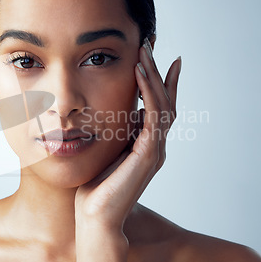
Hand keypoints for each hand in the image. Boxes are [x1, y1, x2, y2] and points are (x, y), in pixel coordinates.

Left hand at [75, 40, 181, 232]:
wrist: (95, 217)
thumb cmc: (96, 187)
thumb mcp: (106, 152)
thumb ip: (117, 133)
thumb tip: (119, 112)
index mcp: (147, 144)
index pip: (158, 106)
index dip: (160, 81)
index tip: (157, 57)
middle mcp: (156, 145)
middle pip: (165, 100)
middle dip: (158, 70)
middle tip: (150, 44)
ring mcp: (155, 149)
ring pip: (162, 104)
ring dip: (154, 75)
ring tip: (145, 51)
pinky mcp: (149, 154)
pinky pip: (153, 115)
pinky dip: (149, 92)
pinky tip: (140, 73)